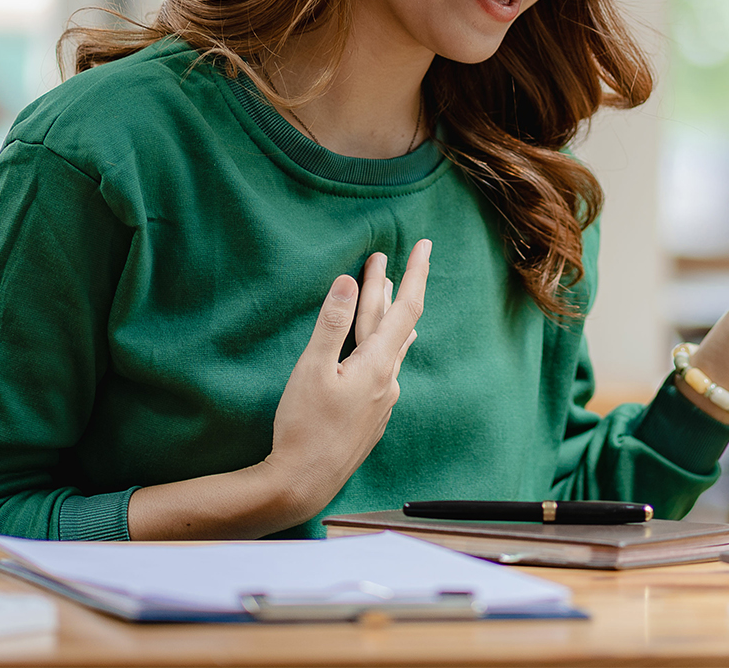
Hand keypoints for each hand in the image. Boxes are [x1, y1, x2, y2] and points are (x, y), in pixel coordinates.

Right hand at [262, 240, 430, 521]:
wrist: (304, 482)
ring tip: (392, 292)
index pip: (405, 307)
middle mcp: (387, 381)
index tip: (425, 245)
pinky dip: (383, 344)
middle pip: (395, 323)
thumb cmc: (303, 426)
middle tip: (382, 258)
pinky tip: (386, 349)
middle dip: (390, 287)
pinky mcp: (371, 416)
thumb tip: (348, 281)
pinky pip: (384, 368)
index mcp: (376, 364)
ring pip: (391, 347)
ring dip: (389, 316)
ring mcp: (382, 401)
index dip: (415, 273)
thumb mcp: (311, 369)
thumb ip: (331, 323)